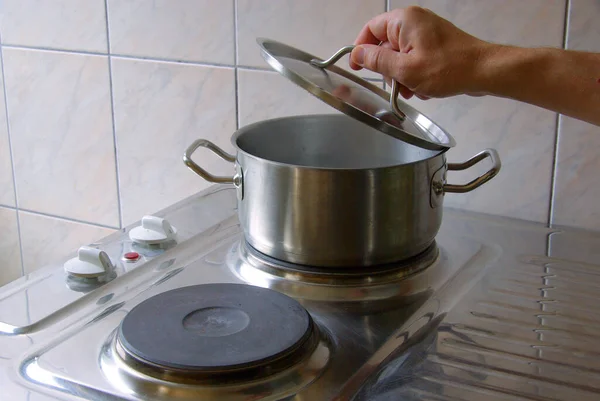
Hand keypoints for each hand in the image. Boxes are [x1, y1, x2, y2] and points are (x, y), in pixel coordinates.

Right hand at [350, 6, 493, 99]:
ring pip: (400, 56)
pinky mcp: (436, 45)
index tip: (357, 68)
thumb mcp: (405, 70)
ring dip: (402, 77)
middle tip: (396, 85)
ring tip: (414, 90)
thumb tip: (358, 54)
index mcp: (405, 21)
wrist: (484, 72)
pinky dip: (415, 75)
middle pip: (385, 45)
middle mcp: (415, 22)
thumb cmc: (449, 69)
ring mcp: (426, 33)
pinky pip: (415, 60)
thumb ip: (378, 61)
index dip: (361, 49)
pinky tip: (424, 88)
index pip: (371, 29)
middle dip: (388, 69)